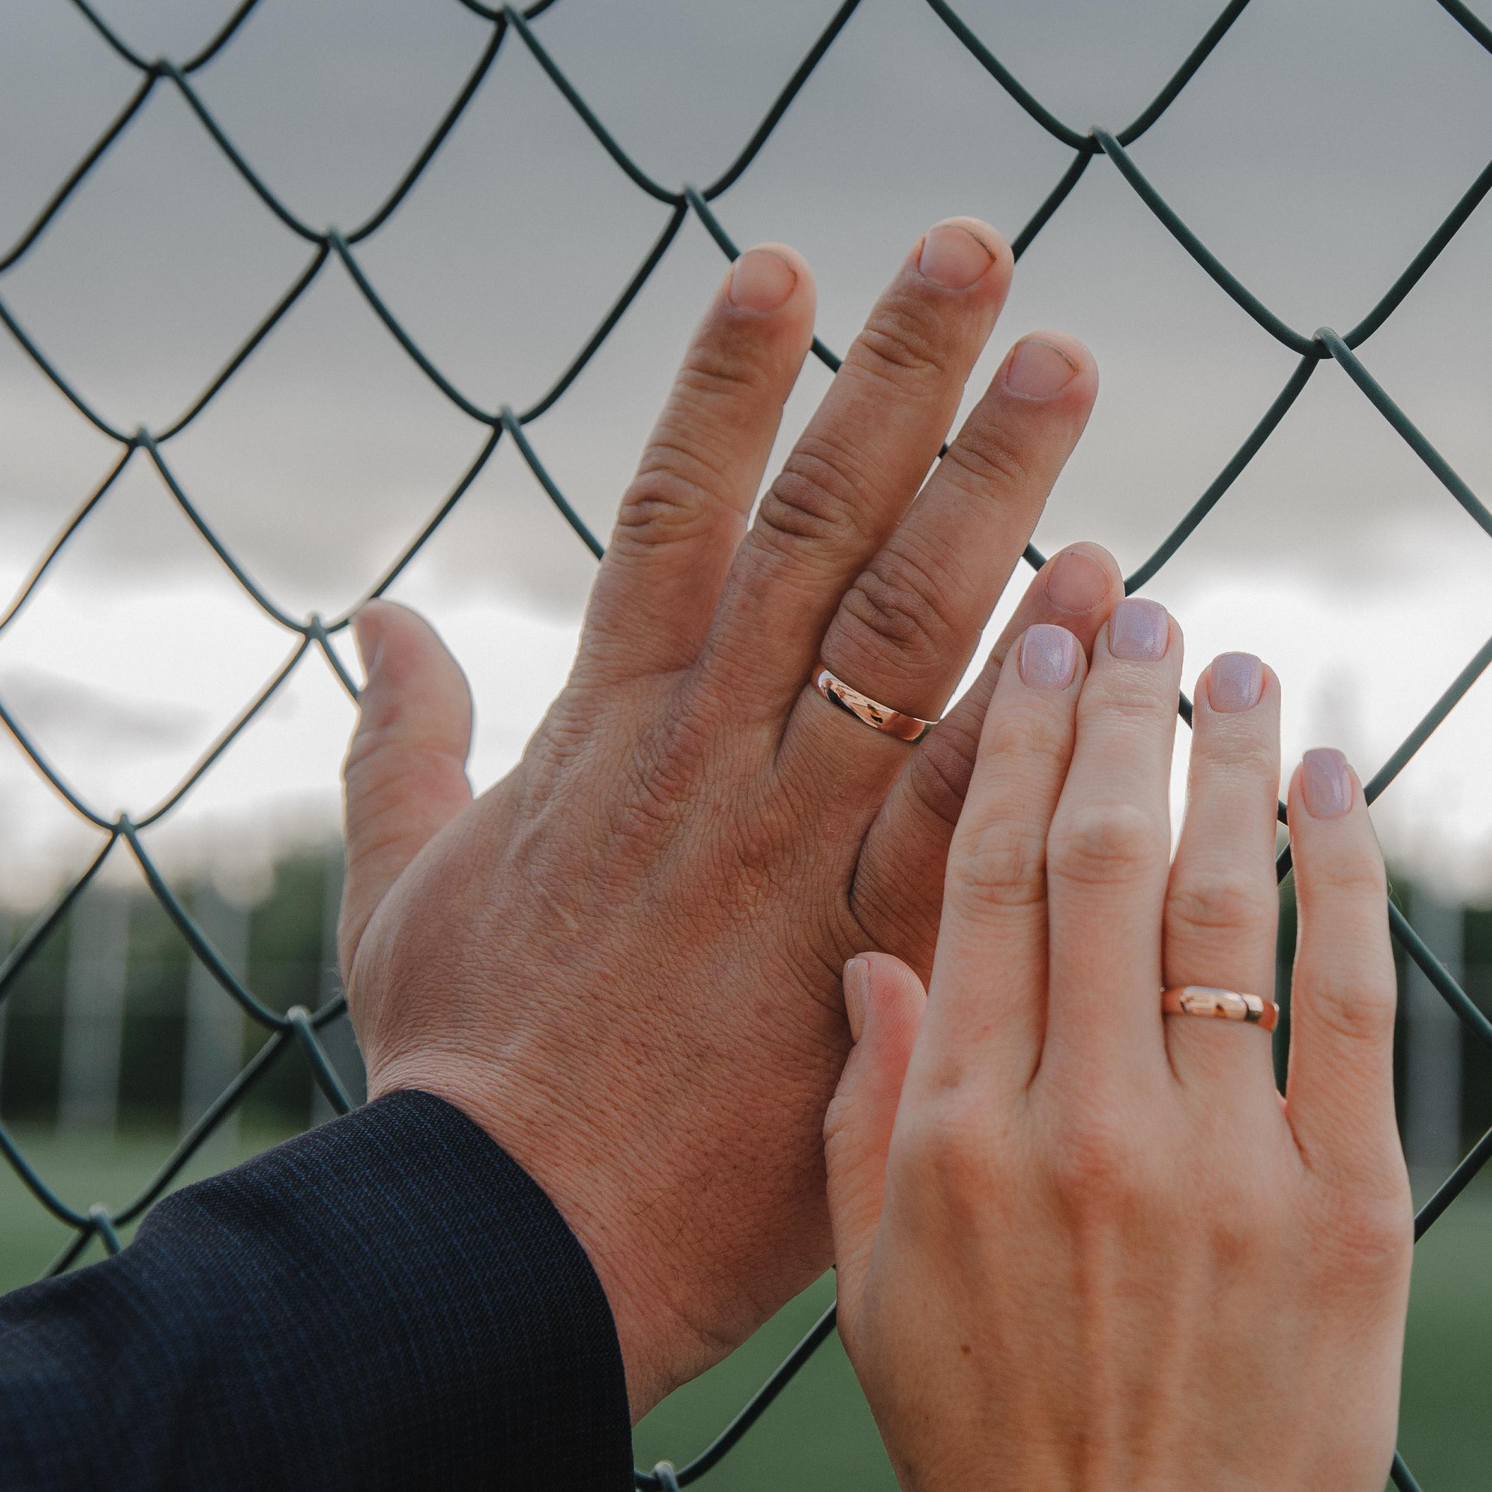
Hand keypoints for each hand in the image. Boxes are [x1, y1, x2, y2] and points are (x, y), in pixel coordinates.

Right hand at [335, 221, 1122, 1415]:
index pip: (673, 508)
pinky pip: (972, 786)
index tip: (783, 261)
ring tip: (1066, 364)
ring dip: (993, 486)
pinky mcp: (878, 932)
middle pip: (820, 525)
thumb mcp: (402, 885)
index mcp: (608, 724)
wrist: (525, 1240)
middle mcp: (717, 749)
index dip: (726, 380)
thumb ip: (400, 739)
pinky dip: (1041, 688)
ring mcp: (803, 835)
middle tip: (978, 251)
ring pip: (909, 628)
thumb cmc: (467, 1069)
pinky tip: (1114, 597)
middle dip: (898, 379)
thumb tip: (377, 618)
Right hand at [822, 605, 1414, 1491]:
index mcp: (956, 1140)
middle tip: (1141, 612)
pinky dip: (1345, 872)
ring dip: (1230, 762)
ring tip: (1237, 668)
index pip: (981, 886)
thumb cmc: (999, 1442)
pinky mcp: (1351, 1209)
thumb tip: (875, 954)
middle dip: (1120, 716)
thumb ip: (869, 1114)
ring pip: (1224, 905)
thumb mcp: (875, 1293)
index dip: (1013, 749)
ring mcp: (1226, 1166)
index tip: (1037, 651)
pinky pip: (1349, 999)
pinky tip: (1334, 781)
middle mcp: (1085, 1130)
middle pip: (1100, 864)